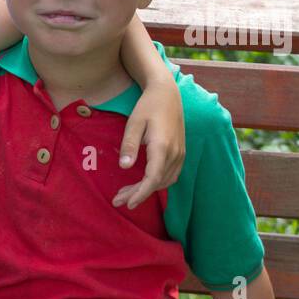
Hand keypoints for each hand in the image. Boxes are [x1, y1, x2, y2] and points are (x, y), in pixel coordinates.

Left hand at [113, 79, 184, 208]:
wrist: (167, 94)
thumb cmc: (148, 107)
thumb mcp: (134, 123)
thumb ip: (129, 145)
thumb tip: (124, 167)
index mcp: (162, 147)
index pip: (152, 178)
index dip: (140, 193)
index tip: (128, 203)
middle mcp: (175, 153)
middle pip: (157, 183)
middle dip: (137, 194)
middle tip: (117, 200)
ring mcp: (180, 154)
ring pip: (164, 181)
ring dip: (146, 189)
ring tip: (125, 193)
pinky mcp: (181, 153)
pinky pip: (170, 175)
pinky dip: (156, 183)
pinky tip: (142, 184)